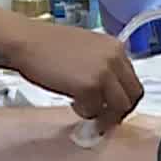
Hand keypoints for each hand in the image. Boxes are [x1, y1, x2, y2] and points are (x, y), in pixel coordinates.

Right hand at [12, 26, 143, 130]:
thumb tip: (110, 92)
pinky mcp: (88, 86)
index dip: (124, 99)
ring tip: (86, 109)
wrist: (27, 42)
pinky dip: (85, 112)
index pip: (133, 81)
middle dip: (119, 111)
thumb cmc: (50, 45)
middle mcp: (114, 58)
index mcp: (116, 47)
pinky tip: (73, 102)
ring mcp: (103, 72)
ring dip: (104, 115)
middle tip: (104, 118)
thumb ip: (104, 66)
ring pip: (119, 108)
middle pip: (132, 97)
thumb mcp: (88, 49)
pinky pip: (95, 111)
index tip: (113, 107)